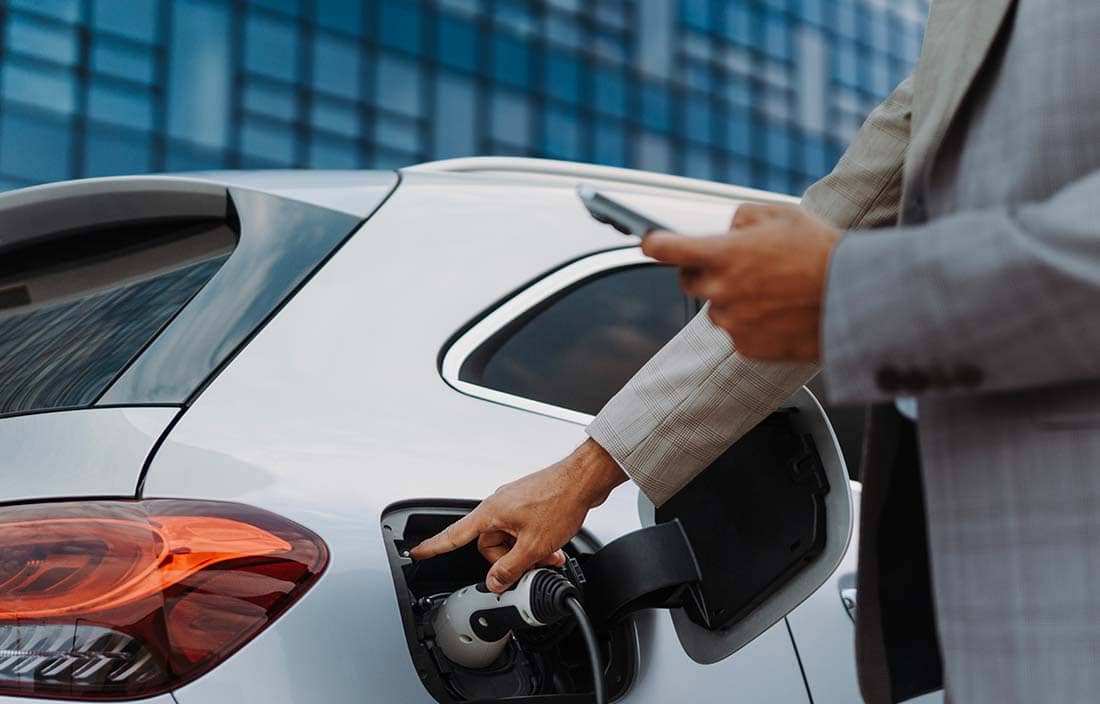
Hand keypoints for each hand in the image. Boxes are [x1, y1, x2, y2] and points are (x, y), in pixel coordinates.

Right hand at [409, 439, 627, 592]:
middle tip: (529, 566)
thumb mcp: (533, 546)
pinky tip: (553, 546)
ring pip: (510, 539)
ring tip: (549, 556)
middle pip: (489, 545)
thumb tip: (495, 582)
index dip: (434, 546)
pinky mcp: (530, 504)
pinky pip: (523, 530)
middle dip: (508, 560)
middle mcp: (499, 505)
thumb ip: (510, 568)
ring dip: (527, 552)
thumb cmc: (559, 500)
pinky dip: (535, 541)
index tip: (417, 553)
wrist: (585, 479)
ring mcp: (515, 503)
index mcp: (491, 513)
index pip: (454, 535)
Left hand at [642, 203, 839, 361]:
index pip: (666, 249)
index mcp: (723, 255)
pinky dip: (751, 323)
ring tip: (772, 290)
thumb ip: (741, 218)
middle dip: (704, 271)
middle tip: (737, 264)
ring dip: (732, 299)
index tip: (649, 242)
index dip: (654, 243)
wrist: (855, 298)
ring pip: (716, 308)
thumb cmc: (821, 252)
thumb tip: (727, 230)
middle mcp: (720, 291)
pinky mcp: (747, 348)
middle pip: (689, 281)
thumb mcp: (781, 215)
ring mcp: (732, 323)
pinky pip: (737, 332)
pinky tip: (779, 311)